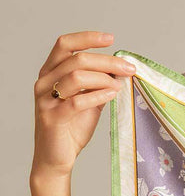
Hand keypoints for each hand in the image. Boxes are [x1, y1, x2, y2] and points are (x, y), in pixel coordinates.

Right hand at [31, 30, 136, 179]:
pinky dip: (98, 95)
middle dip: (107, 62)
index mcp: (50, 72)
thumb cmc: (72, 128)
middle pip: (77, 59)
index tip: (111, 38)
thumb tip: (122, 69)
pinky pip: (77, 101)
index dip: (87, 38)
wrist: (57, 157)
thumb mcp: (89, 100)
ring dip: (103, 79)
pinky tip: (112, 95)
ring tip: (119, 86)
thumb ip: (100, 84)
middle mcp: (44, 82)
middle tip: (129, 69)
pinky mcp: (52, 118)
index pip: (65, 44)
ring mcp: (45, 99)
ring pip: (76, 77)